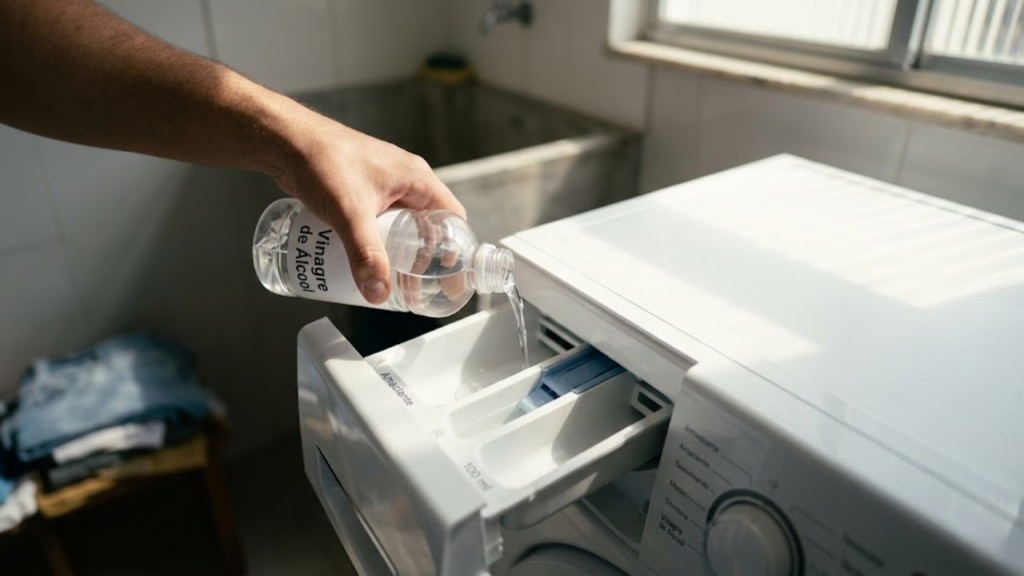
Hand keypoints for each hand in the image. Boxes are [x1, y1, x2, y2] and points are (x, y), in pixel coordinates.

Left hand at [272, 112, 465, 304]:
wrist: (286, 142)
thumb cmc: (322, 161)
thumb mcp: (350, 213)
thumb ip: (365, 254)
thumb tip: (378, 292)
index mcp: (416, 179)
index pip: (452, 217)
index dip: (454, 247)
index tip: (447, 275)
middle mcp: (404, 182)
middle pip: (428, 226)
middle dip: (424, 258)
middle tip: (417, 286)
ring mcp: (383, 187)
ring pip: (402, 226)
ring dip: (400, 253)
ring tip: (392, 280)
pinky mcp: (361, 193)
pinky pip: (380, 223)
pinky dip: (379, 244)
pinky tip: (367, 261)